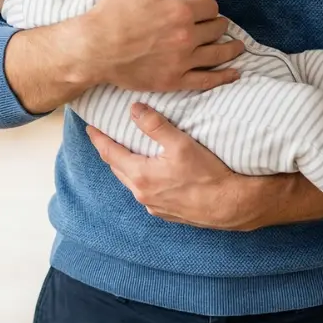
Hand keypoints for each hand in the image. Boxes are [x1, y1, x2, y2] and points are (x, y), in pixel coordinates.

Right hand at [79, 0, 244, 91]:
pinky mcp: (174, 80)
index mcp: (180, 11)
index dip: (208, 6)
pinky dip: (224, 77)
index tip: (204, 8)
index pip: (210, 7)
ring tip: (237, 46)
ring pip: (218, 53)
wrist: (93, 48)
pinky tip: (235, 73)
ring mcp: (182, 61)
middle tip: (217, 25)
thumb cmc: (110, 13)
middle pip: (217, 28)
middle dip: (218, 24)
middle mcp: (186, 36)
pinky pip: (207, 80)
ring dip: (230, 48)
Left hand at [86, 103, 322, 229]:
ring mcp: (154, 205)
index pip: (109, 153)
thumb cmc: (208, 174)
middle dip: (109, 151)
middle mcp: (142, 194)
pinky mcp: (166, 212)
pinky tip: (149, 172)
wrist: (232, 205)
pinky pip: (145, 192)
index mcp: (140, 176)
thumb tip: (134, 109)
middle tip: (103, 136)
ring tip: (124, 151)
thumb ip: (155, 125)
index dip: (98, 138)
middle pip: (117, 168)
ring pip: (131, 181)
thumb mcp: (181, 144)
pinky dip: (140, 178)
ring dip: (125, 165)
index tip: (90, 126)